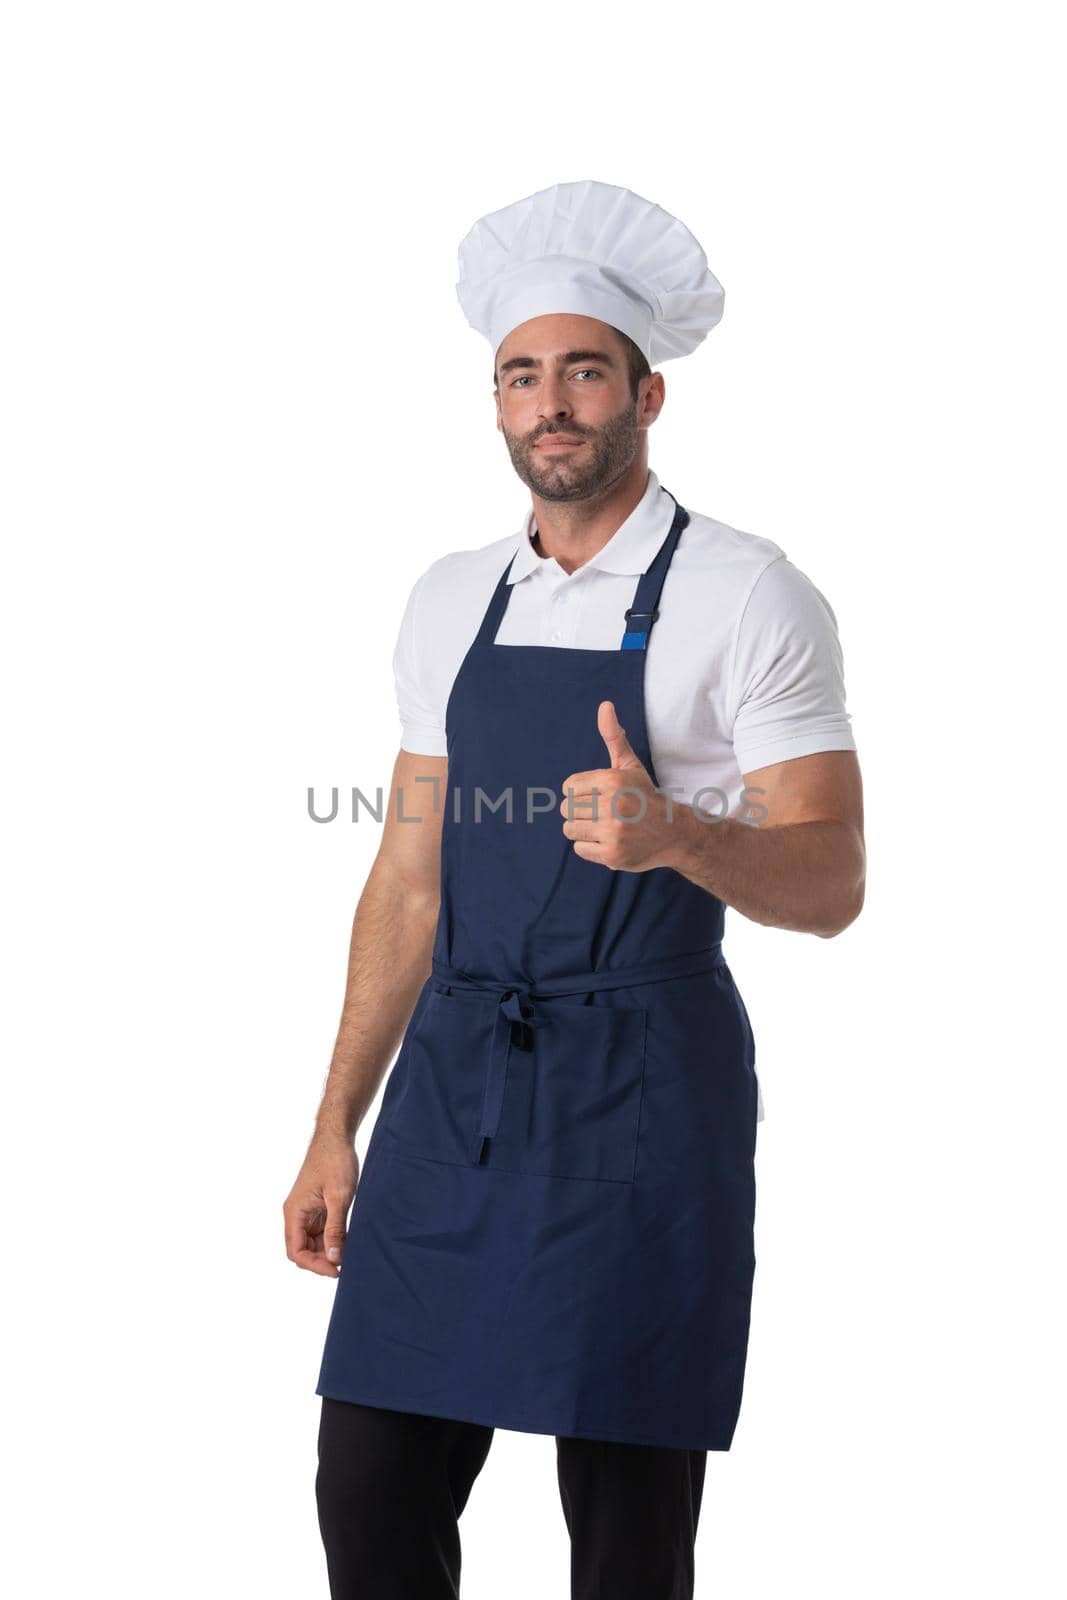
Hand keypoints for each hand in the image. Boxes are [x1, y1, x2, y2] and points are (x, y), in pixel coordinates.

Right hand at [283, 1134, 358, 1277]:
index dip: (315, 1265)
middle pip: (302, 1251)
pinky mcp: (317, 1208)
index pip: (296, 1251)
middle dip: (322, 1261)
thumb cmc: (335, 1161)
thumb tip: (334, 1258)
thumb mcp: (339, 1197)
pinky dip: (333, 1239)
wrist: (336, 1137)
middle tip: (347, 1264)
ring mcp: (306, 1212)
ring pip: (312, 1243)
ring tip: (351, 1253)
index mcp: (294, 1212)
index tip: (337, 1270)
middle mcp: (296, 1214)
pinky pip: (320, 1232)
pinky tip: (349, 1240)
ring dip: (328, 1251)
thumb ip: (335, 1229)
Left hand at [559, 700, 688, 871]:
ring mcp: (613, 833)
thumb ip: (613, 736)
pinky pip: (579, 849)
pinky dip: (590, 847)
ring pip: (569, 829)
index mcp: (613, 781)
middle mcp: (613, 806)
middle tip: (604, 812)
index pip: (568, 787)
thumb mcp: (629, 765)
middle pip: (566, 808)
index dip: (581, 791)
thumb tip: (604, 705)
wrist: (674, 833)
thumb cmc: (644, 795)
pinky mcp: (612, 855)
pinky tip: (609, 841)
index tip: (601, 795)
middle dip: (582, 810)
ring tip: (604, 826)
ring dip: (583, 829)